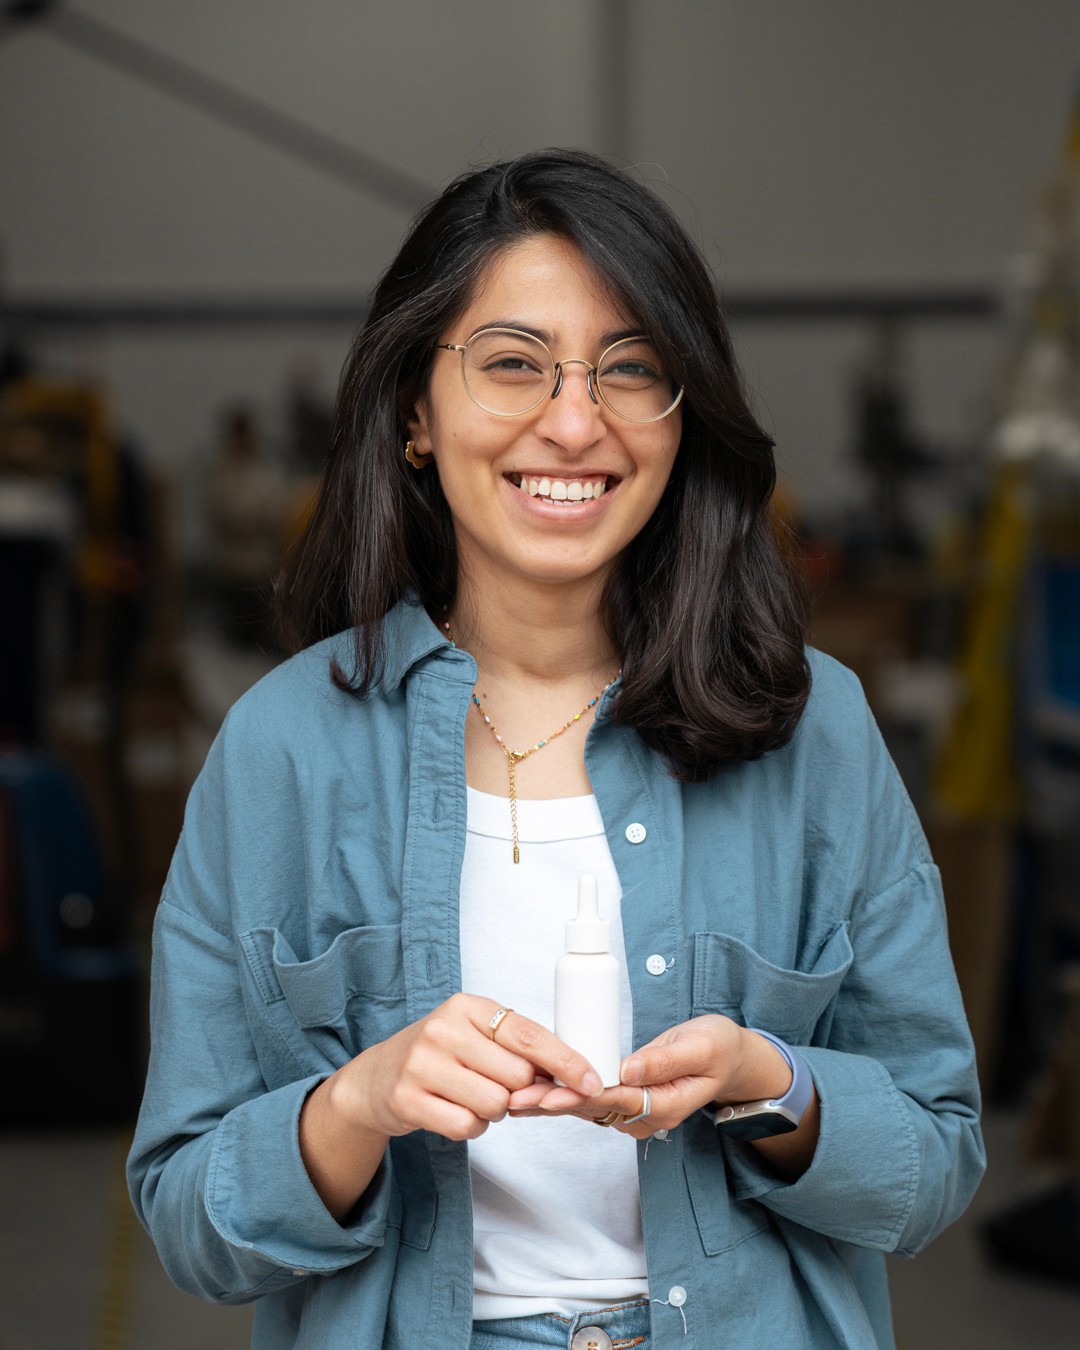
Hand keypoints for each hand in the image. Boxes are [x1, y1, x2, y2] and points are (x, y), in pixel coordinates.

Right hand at [328, 993, 605, 1143]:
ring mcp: (423, 1064)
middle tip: (497, 1085)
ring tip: (472, 1096)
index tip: (592, 1081)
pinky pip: (467, 1126)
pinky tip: (454, 1110)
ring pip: (495, 1105)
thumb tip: (573, 1074)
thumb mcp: (475, 1033)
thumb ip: (516, 1046)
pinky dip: (471, 1127)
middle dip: (519, 1091)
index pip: (529, 1034)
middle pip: (517, 1077)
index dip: (566, 1061)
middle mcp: (444, 1029)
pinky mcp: (408, 1099)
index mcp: (468, 1006)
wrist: (376, 1078)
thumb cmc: (442, 1055)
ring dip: (494, 1111)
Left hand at [506, 1015, 793, 1139]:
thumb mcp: (701, 1047)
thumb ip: (665, 1060)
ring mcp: (632, 1111)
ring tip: (512, 1093)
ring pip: (584, 1106)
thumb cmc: (718, 1048)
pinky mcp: (624, 1099)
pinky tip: (534, 1084)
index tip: (546, 1093)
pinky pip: (589, 1098)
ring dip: (549, 1100)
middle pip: (589, 1109)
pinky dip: (562, 1091)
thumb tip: (627, 1068)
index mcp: (661, 1106)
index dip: (576, 1096)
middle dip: (550, 1102)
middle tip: (513, 1097)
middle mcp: (642, 1116)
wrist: (729, 1059)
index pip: (610, 1102)